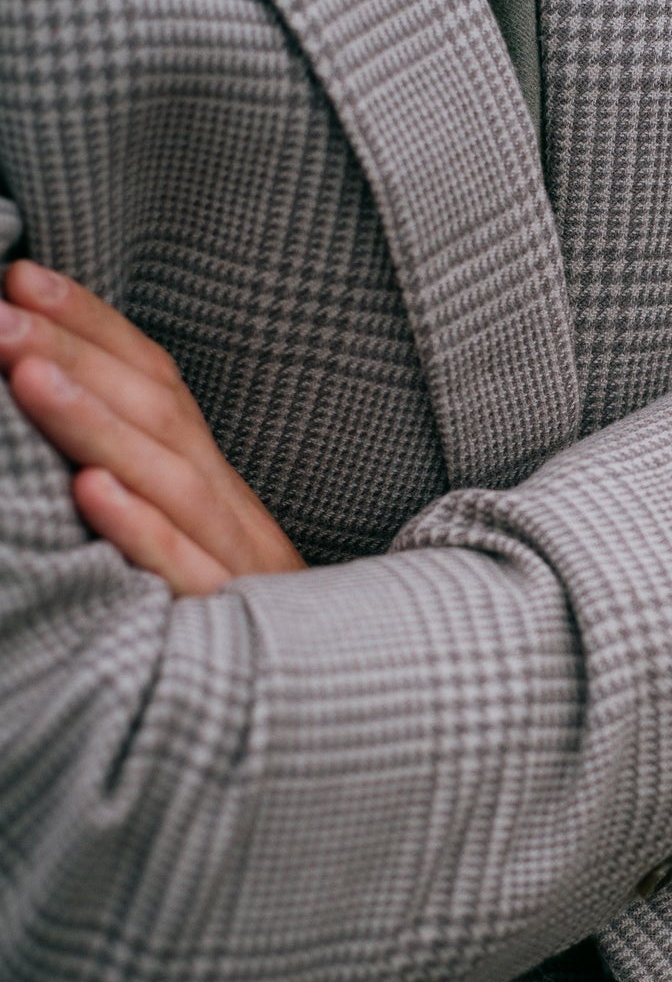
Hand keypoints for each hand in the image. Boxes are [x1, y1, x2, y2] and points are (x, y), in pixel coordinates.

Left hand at [0, 262, 304, 595]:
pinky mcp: (229, 627)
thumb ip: (140, 473)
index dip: (93, 323)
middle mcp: (227, 509)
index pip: (157, 379)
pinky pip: (186, 573)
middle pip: (158, 414)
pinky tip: (89, 492)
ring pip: (169, 481)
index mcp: (211, 480)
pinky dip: (141, 530)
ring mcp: (235, 565)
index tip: (20, 276)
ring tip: (23, 375)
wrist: (332, 705)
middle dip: (75, 354)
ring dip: (96, 423)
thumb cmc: (231, 618)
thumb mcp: (190, 538)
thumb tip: (49, 400)